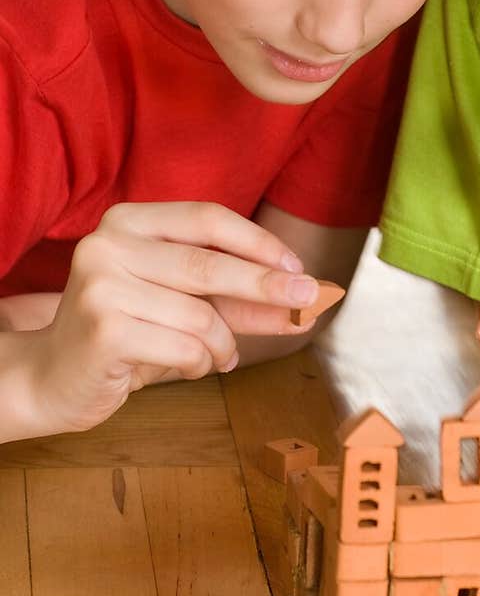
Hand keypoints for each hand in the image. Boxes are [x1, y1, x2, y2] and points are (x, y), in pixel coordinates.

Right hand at [27, 201, 318, 432]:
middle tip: (308, 302)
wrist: (54, 377)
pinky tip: (190, 368)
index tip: (297, 267)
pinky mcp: (104, 329)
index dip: (258, 242)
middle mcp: (108, 244)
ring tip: (221, 357)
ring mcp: (102, 286)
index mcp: (127, 221)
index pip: (207, 218)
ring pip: (201, 316)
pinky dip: (201, 364)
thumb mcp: (184, 304)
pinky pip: (185, 348)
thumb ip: (236, 297)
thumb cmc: (128, 333)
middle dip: (266, 286)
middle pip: (208, 264)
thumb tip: (304, 300)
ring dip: (225, 345)